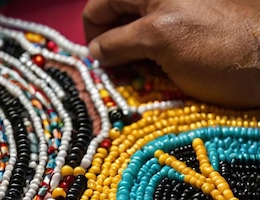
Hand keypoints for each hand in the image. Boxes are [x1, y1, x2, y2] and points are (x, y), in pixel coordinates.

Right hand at [83, 0, 259, 108]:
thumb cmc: (218, 45)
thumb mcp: (160, 38)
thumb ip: (117, 41)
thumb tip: (93, 52)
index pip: (100, 6)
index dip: (92, 35)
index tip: (99, 63)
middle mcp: (161, 1)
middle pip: (116, 24)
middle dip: (112, 51)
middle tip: (121, 76)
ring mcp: (175, 20)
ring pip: (134, 43)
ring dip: (132, 65)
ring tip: (145, 81)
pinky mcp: (188, 41)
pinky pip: (155, 54)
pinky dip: (151, 69)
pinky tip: (162, 80)